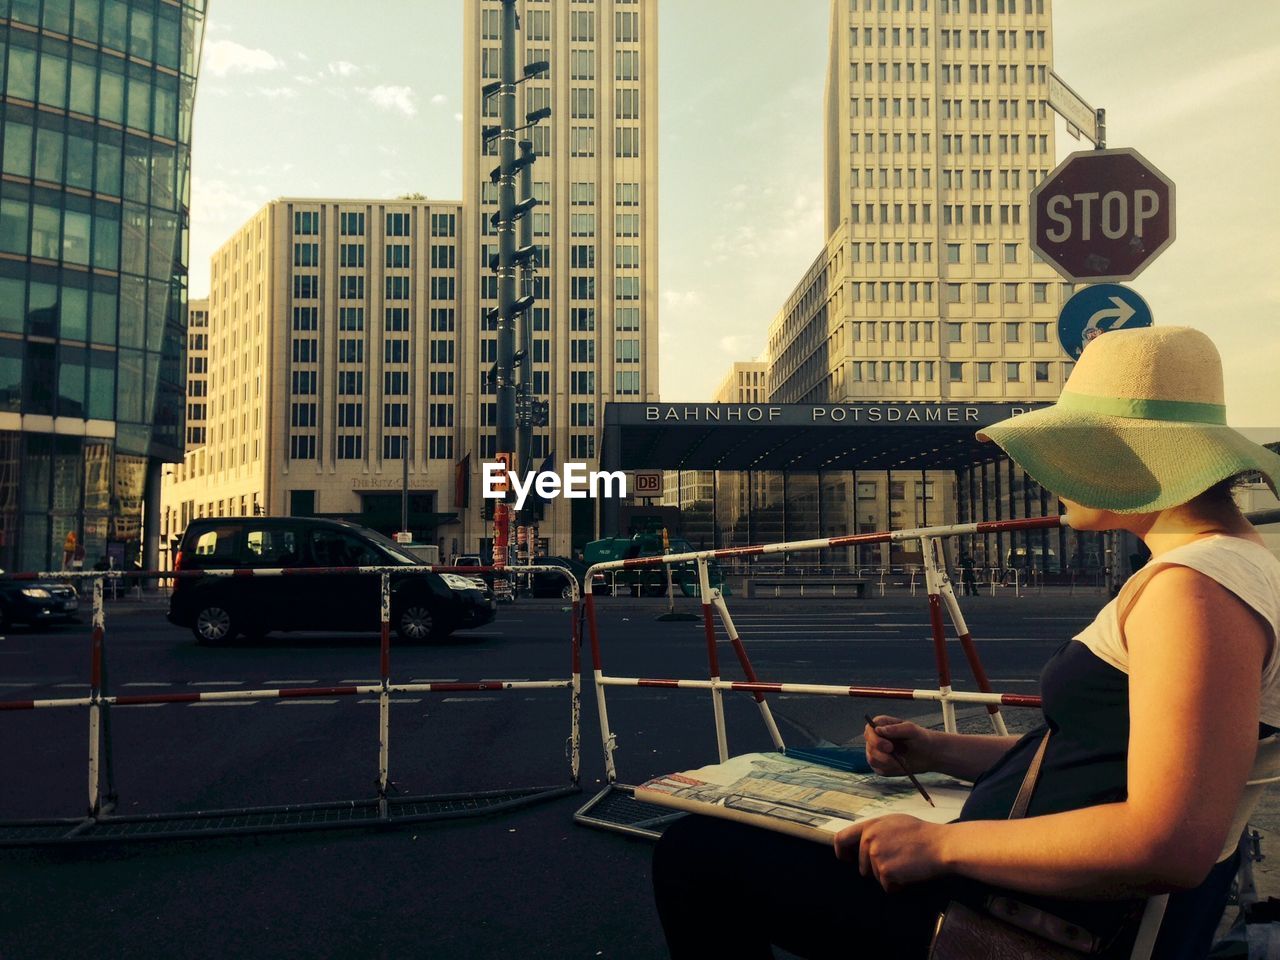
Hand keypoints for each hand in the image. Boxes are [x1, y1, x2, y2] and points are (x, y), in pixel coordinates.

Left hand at [833, 815, 948, 892]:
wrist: (941, 845)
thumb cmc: (923, 834)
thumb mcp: (895, 822)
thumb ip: (876, 831)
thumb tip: (863, 841)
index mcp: (871, 825)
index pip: (841, 838)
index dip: (842, 852)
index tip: (847, 859)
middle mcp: (869, 838)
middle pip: (861, 865)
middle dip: (876, 870)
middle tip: (897, 865)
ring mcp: (876, 855)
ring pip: (875, 876)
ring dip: (889, 877)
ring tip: (906, 865)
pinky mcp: (885, 871)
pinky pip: (887, 886)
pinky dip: (897, 885)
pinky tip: (910, 874)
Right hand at [864, 715, 934, 775]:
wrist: (927, 754)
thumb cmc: (919, 738)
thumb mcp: (912, 731)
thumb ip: (896, 729)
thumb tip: (879, 730)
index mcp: (880, 724)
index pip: (870, 730)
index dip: (876, 739)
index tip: (890, 747)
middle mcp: (875, 737)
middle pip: (870, 746)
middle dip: (883, 755)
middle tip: (898, 758)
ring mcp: (875, 752)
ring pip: (872, 760)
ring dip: (889, 763)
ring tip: (904, 761)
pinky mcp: (879, 765)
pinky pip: (879, 770)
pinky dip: (891, 769)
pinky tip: (901, 766)